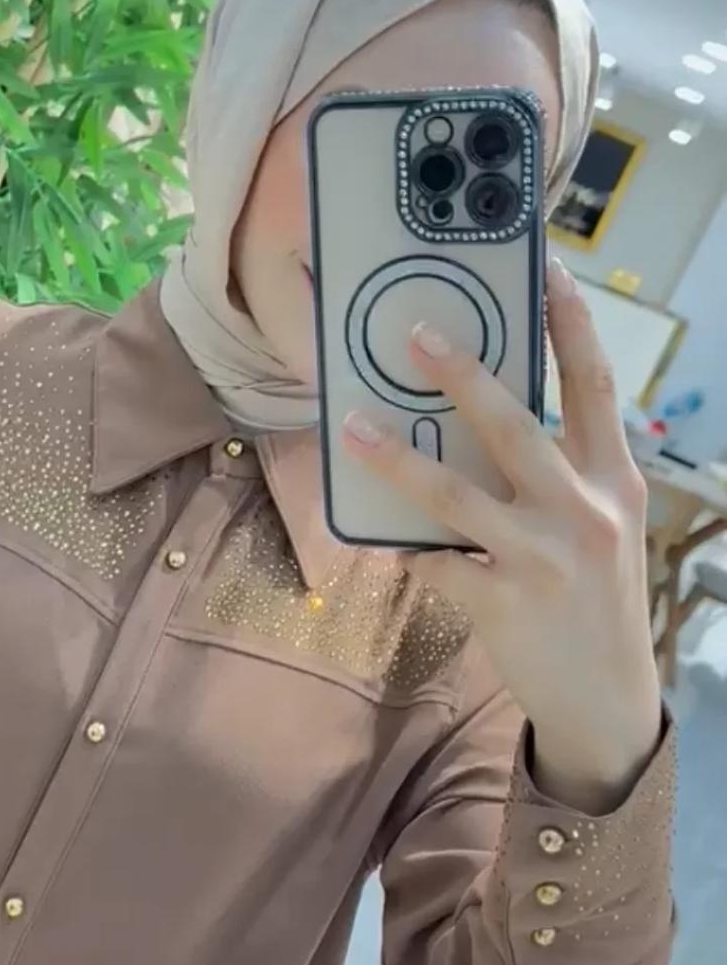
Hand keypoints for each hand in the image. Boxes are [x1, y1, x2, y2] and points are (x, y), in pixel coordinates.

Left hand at [340, 257, 662, 814]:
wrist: (605, 696)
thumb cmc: (596, 600)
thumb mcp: (601, 526)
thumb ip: (562, 475)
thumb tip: (485, 421)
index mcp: (612, 480)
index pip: (595, 385)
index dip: (571, 323)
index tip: (544, 268)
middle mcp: (583, 510)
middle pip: (516, 425)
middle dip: (462, 375)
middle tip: (413, 334)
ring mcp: (542, 557)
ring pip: (456, 494)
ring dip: (397, 459)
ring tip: (353, 428)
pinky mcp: (502, 602)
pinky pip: (435, 562)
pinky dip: (402, 547)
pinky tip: (372, 536)